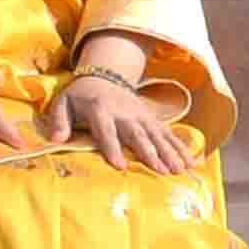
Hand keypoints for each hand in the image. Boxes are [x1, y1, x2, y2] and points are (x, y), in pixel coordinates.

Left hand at [56, 68, 196, 174]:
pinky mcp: (152, 119)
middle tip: (161, 171)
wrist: (103, 76)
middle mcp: (124, 113)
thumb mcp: (63, 103)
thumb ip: (59, 120)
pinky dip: (181, 147)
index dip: (113, 147)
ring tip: (180, 170)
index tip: (120, 166)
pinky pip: (169, 134)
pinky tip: (192, 163)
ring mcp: (141, 116)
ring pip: (157, 135)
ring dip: (170, 152)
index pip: (106, 130)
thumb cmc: (80, 96)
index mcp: (100, 110)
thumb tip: (56, 139)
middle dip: (150, 152)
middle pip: (138, 134)